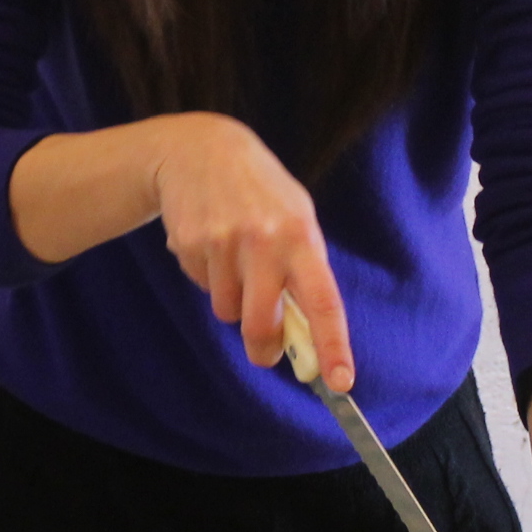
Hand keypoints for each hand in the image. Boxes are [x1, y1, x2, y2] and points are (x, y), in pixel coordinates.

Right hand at [142, 114, 355, 389]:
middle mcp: (264, 241)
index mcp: (301, 236)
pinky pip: (202, 286)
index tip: (341, 381)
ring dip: (232, 301)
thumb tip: (307, 335)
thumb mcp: (295, 217)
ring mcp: (224, 242)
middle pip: (262, 324)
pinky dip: (208, 276)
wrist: (200, 150)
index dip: (332, 346)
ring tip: (234, 261)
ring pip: (228, 310)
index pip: (323, 301)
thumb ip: (303, 270)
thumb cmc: (260, 192)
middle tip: (266, 351)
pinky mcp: (190, 244)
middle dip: (263, 348)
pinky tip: (211, 244)